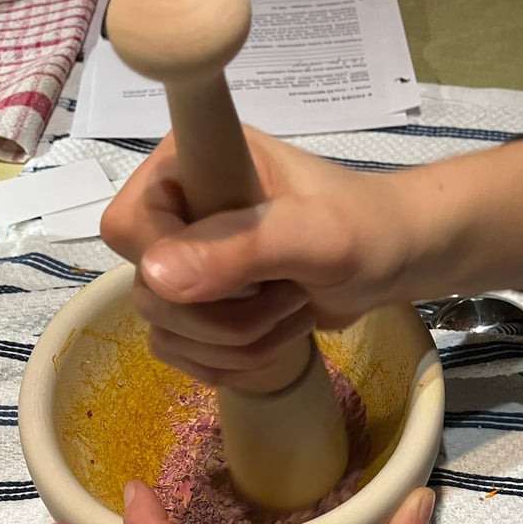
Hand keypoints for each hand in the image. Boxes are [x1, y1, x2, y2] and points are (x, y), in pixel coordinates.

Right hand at [101, 128, 522, 384]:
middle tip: (288, 293)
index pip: (127, 228)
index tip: (243, 273)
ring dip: (237, 341)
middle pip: (146, 291)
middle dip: (225, 315)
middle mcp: (175, 210)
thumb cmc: (368, 229)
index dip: (173, 265)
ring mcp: (185, 260)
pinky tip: (276, 336)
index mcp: (189, 164)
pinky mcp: (199, 303)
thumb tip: (153, 279)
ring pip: (165, 330)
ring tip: (292, 307)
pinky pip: (180, 352)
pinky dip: (231, 360)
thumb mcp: (318, 234)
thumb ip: (242, 247)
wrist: (395, 259)